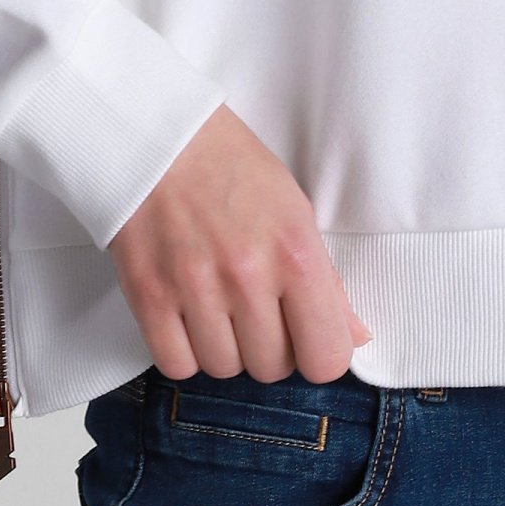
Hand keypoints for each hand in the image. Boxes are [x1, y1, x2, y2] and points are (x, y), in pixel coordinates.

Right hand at [107, 103, 372, 383]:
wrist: (158, 137)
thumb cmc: (231, 167)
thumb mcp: (294, 210)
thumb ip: (326, 281)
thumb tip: (355, 336)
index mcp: (295, 252)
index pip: (326, 357)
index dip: (317, 353)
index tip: (305, 338)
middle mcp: (248, 275)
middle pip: (272, 368)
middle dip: (268, 347)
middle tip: (254, 308)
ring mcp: (195, 287)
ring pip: (224, 369)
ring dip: (224, 347)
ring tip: (217, 304)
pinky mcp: (149, 295)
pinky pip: (176, 365)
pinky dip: (183, 350)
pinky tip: (187, 316)